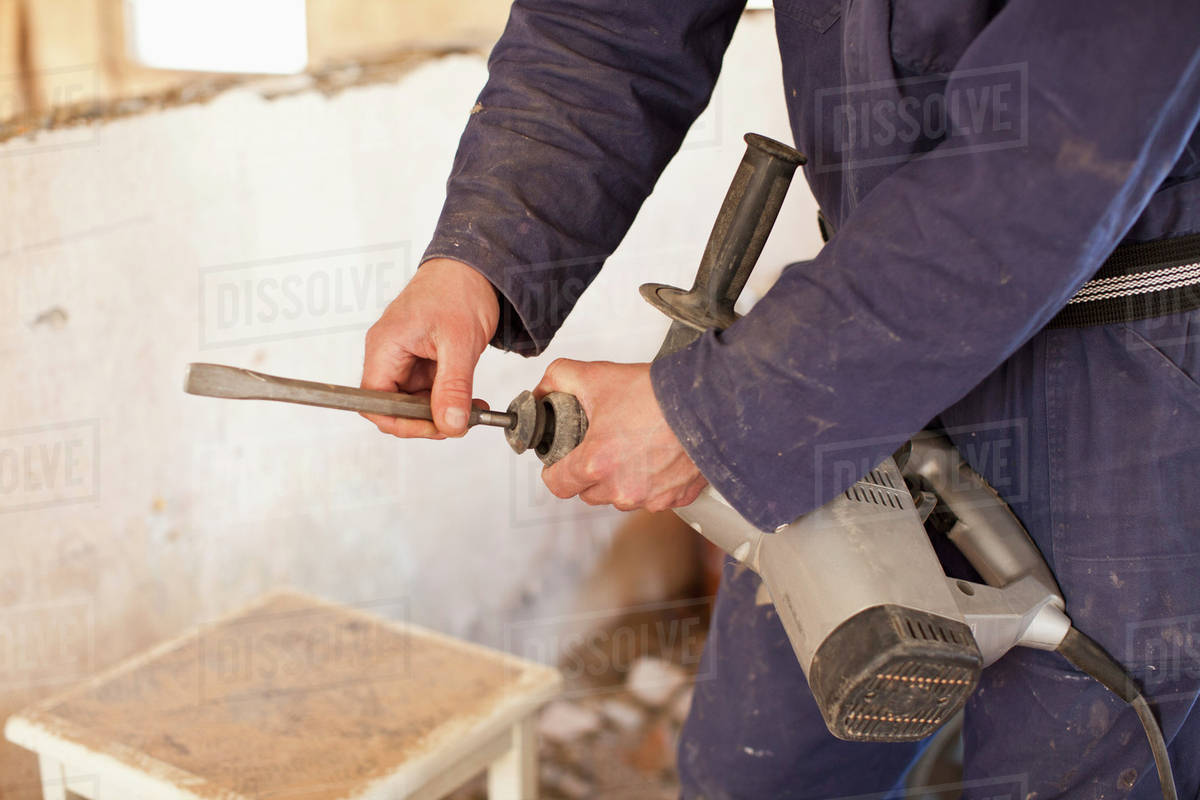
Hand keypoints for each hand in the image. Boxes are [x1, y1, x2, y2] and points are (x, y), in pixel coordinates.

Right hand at [361, 258, 498, 436]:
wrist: (475, 267)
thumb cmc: (459, 289)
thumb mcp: (459, 343)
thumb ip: (453, 388)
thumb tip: (450, 424)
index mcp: (384, 347)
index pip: (375, 402)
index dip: (401, 423)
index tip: (435, 428)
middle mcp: (388, 353)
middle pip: (394, 405)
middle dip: (427, 419)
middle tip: (460, 421)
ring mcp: (404, 356)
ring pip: (414, 400)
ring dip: (442, 410)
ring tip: (472, 408)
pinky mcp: (421, 357)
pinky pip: (428, 389)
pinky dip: (448, 398)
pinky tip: (469, 397)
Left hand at [536, 360, 707, 511]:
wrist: (706, 402)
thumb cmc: (657, 394)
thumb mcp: (598, 376)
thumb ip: (558, 379)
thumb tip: (542, 389)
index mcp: (596, 464)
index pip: (557, 486)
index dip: (556, 470)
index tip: (561, 461)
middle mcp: (622, 489)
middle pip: (589, 493)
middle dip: (590, 472)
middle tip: (603, 444)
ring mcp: (650, 498)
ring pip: (621, 497)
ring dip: (621, 479)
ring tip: (633, 447)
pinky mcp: (676, 499)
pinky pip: (653, 498)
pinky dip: (652, 482)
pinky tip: (657, 456)